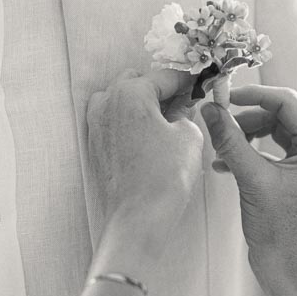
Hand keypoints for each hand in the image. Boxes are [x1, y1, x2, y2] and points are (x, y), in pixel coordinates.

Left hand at [86, 70, 203, 260]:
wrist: (138, 219)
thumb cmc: (164, 177)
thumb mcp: (189, 136)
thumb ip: (185, 113)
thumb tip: (180, 110)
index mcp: (130, 93)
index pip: (164, 76)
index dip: (187, 80)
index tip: (200, 84)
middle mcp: (106, 103)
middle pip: (137, 83)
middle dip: (161, 90)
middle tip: (185, 105)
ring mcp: (96, 125)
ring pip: (122, 102)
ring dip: (143, 106)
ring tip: (168, 123)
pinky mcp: (96, 147)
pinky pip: (115, 123)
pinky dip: (132, 124)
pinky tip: (152, 139)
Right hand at [201, 85, 296, 286]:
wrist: (287, 268)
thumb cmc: (279, 229)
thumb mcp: (251, 178)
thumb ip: (230, 139)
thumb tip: (209, 108)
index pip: (287, 102)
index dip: (254, 95)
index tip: (225, 96)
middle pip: (280, 114)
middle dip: (246, 118)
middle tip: (218, 121)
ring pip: (273, 131)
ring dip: (245, 136)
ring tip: (219, 149)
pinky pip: (272, 150)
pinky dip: (249, 152)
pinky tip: (223, 165)